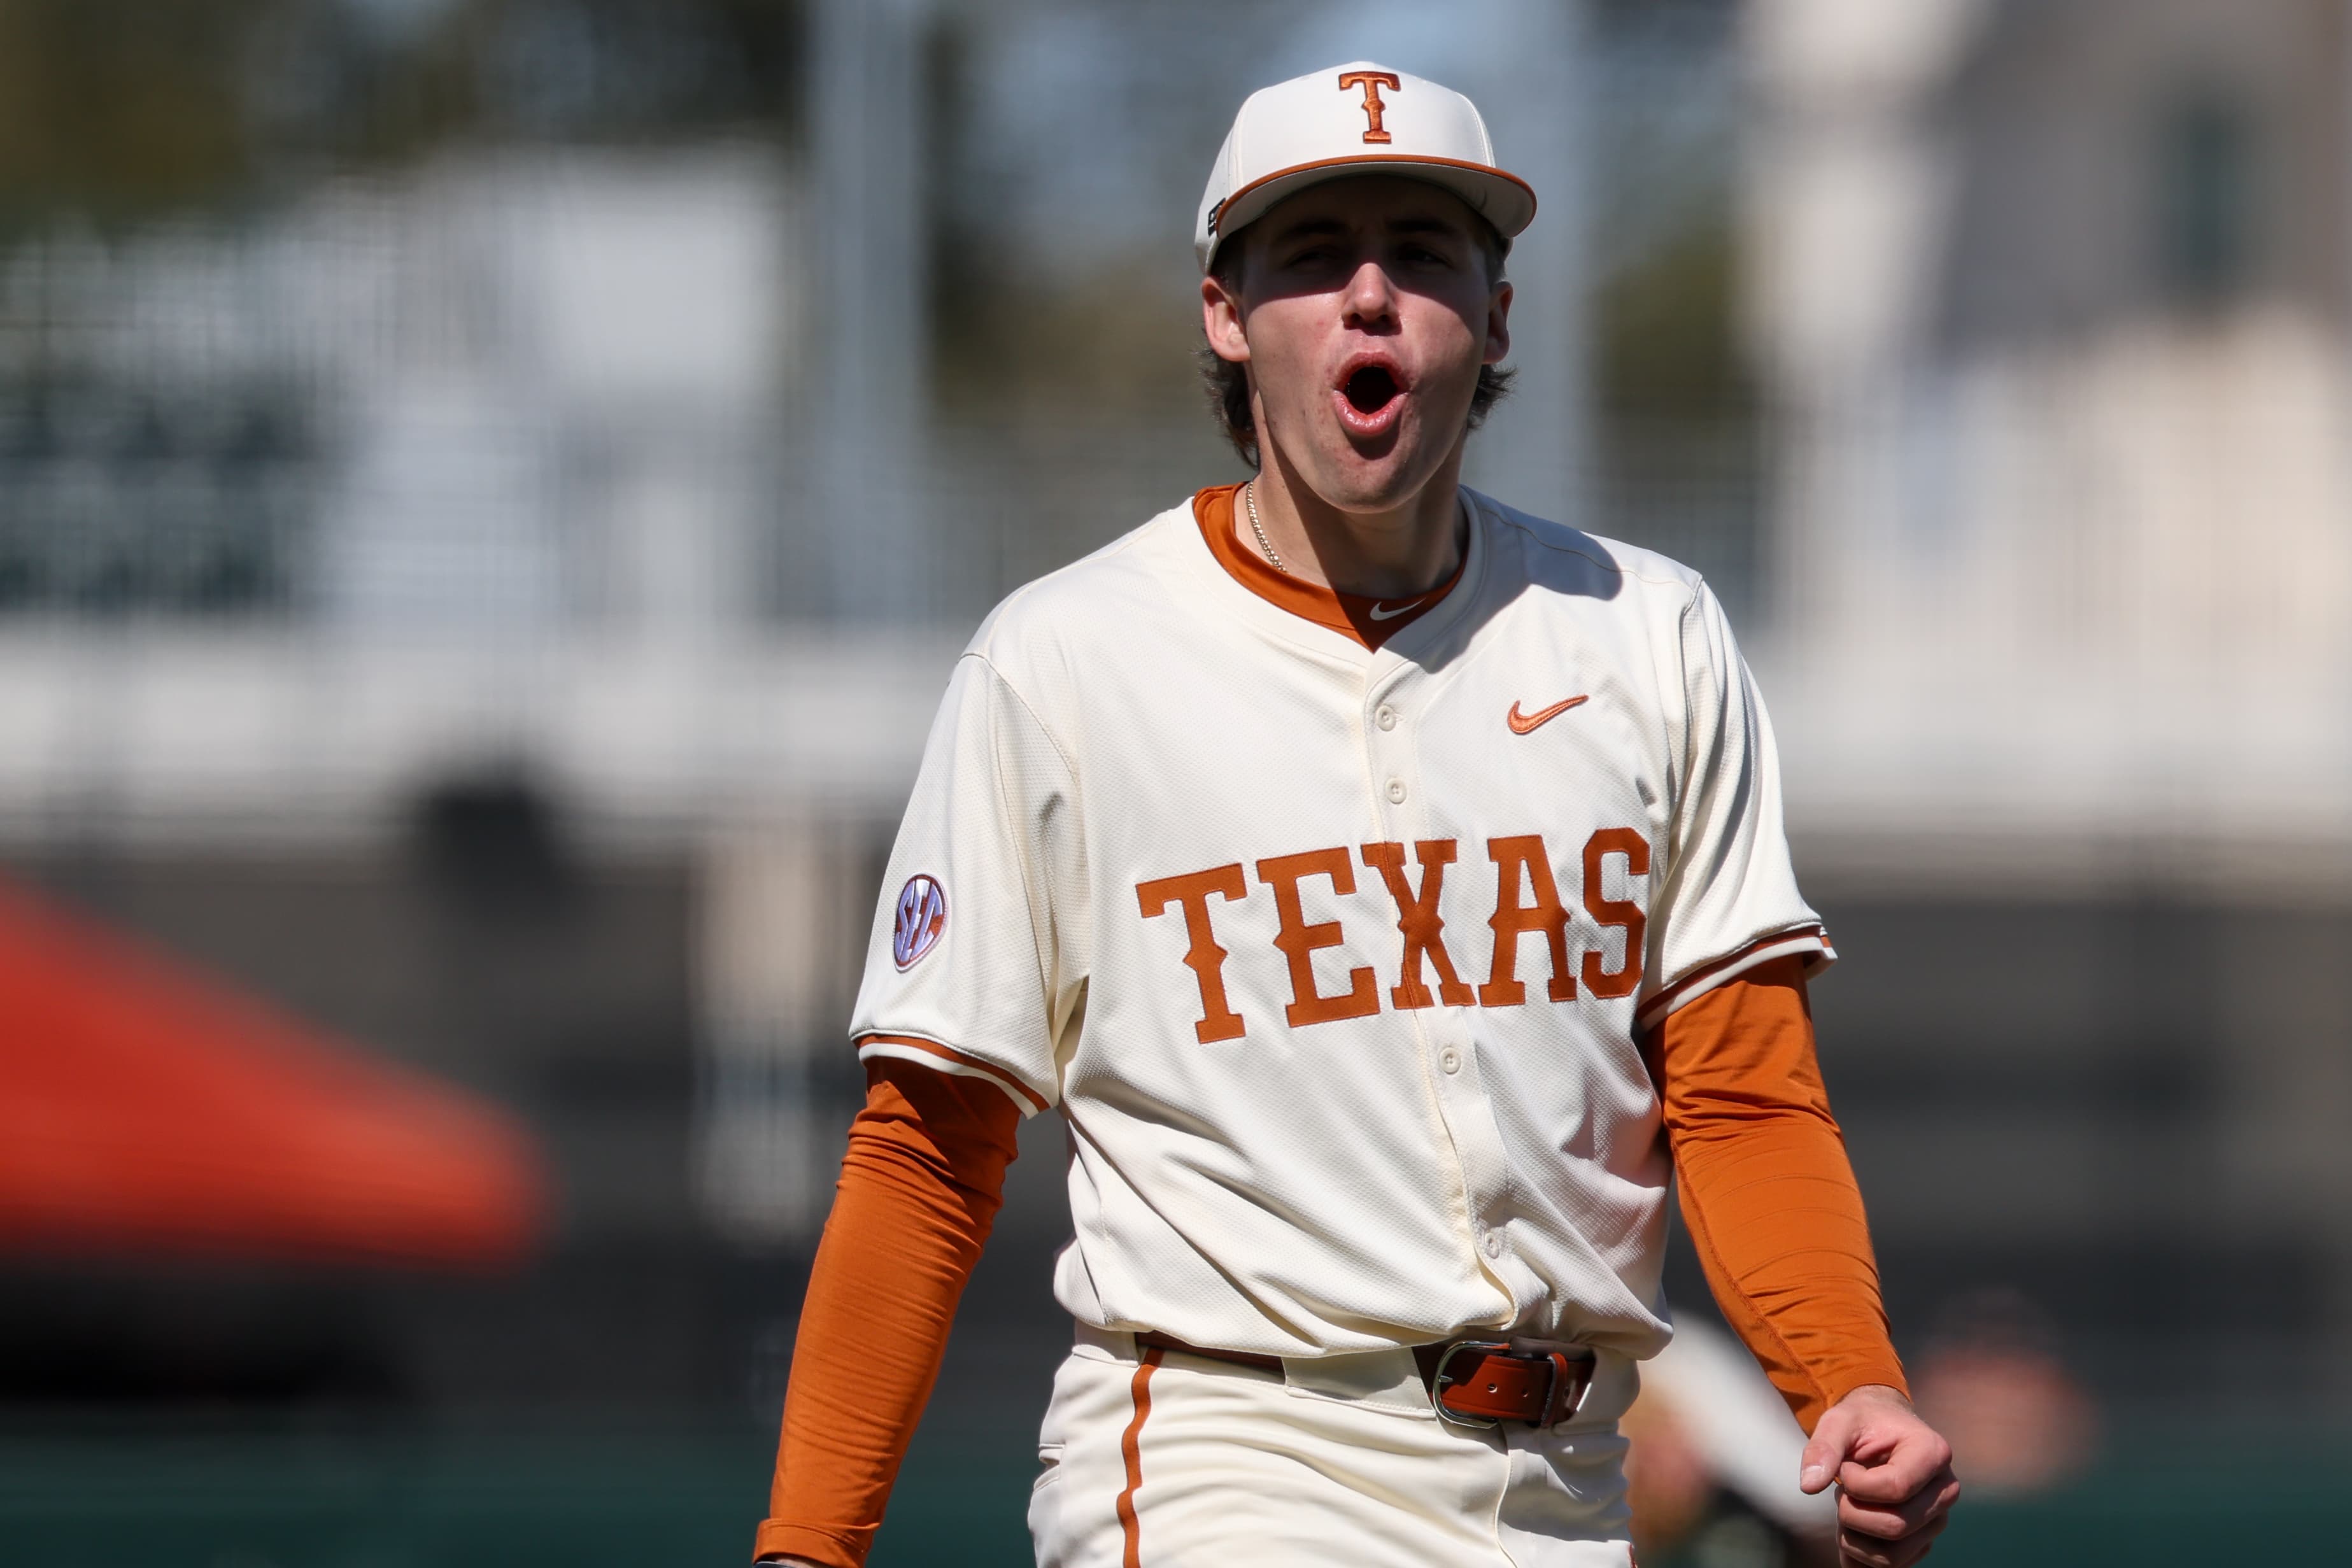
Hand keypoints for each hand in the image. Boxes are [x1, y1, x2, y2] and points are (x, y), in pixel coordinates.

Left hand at [1799, 1384, 1959, 1566]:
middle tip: (1841, 1490)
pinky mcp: (1923, 1540)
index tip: (1845, 1467)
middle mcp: (1944, 1490)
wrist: (1881, 1429)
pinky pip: (1891, 1565)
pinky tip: (1849, 1529)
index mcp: (1933, 1453)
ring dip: (1853, 1538)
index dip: (1856, 1484)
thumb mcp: (1838, 1420)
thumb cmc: (1862, 1422)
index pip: (1895, 1488)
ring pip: (1893, 1555)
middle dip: (1850, 1513)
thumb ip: (1822, 1447)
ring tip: (1846, 1507)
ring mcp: (1937, 1520)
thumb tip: (1809, 1486)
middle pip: (1895, 1526)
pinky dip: (1860, 1555)